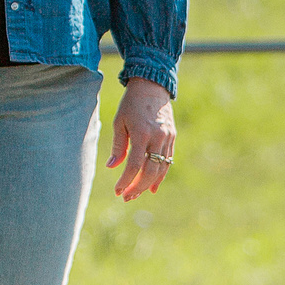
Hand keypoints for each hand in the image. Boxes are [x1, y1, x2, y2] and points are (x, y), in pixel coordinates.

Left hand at [108, 79, 176, 200]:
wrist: (152, 87)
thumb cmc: (131, 104)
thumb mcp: (119, 122)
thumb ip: (118, 146)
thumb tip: (112, 167)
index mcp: (142, 133)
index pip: (135, 165)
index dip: (126, 180)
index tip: (117, 190)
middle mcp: (157, 138)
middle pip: (150, 171)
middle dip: (137, 187)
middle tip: (126, 197)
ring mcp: (167, 138)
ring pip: (161, 168)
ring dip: (148, 184)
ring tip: (136, 194)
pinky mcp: (172, 137)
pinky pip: (168, 161)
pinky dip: (160, 175)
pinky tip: (152, 186)